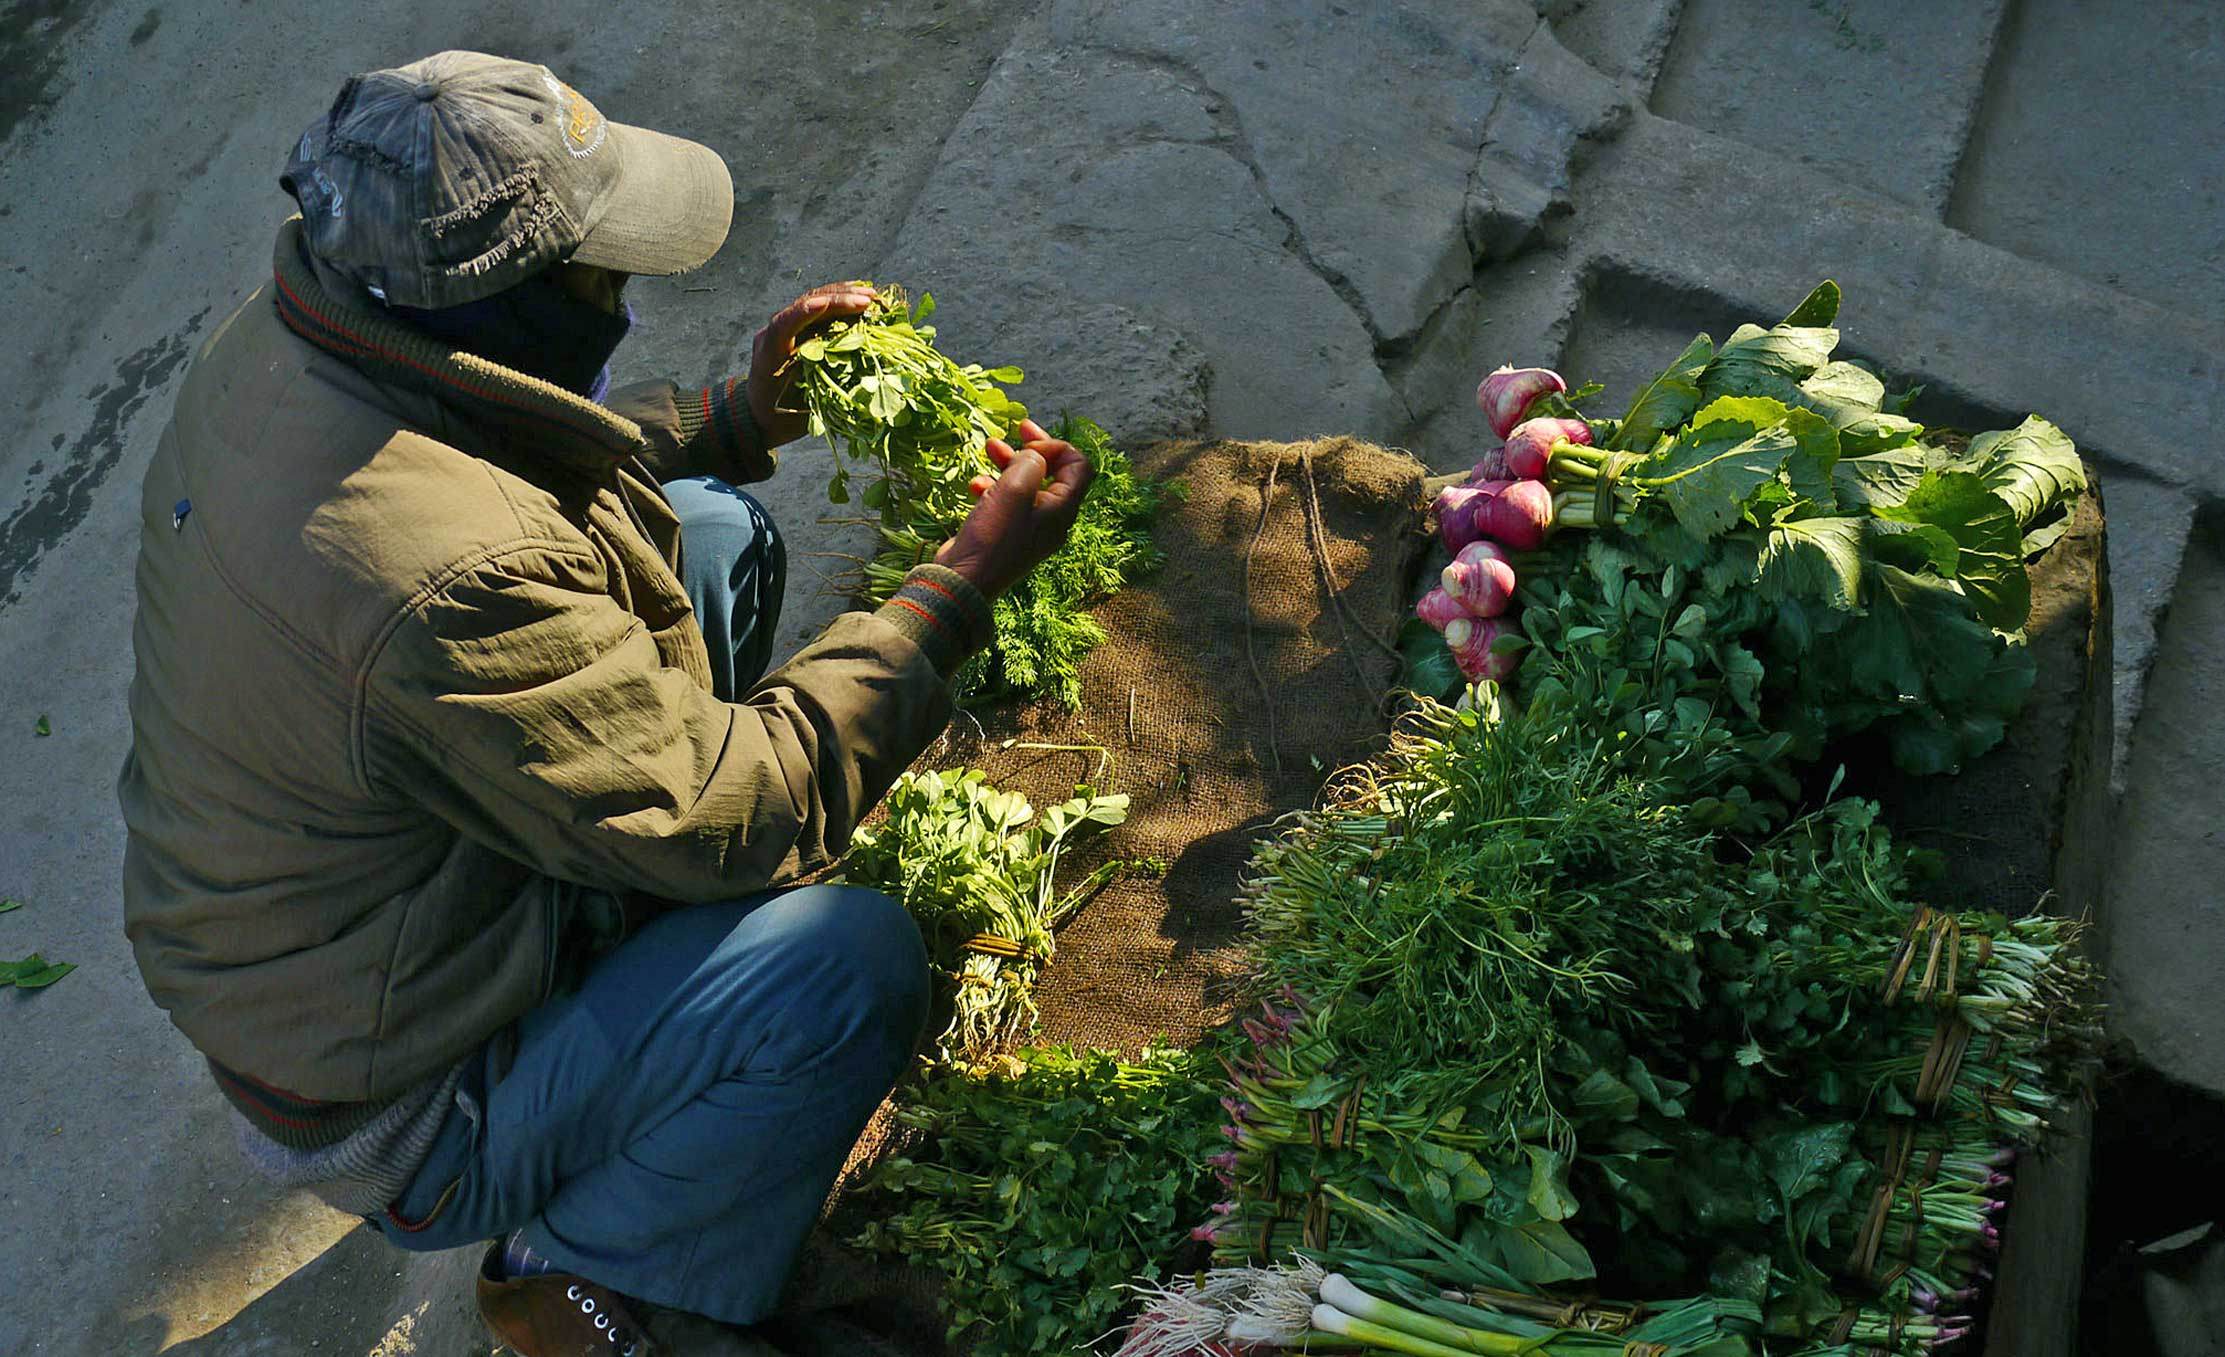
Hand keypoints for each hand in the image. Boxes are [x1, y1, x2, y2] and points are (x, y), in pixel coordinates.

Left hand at [746, 281, 876, 449]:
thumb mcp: (801, 409)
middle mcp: (775, 334)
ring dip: (841, 295)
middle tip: (868, 301)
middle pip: (803, 305)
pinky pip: (816, 308)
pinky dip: (838, 301)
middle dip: (837, 300)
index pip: (783, 324)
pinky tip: (859, 296)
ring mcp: (785, 328)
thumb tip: (862, 378)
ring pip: (811, 301)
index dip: (803, 312)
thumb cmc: (782, 417)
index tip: (826, 303)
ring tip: (871, 295)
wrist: (759, 413)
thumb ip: (825, 390)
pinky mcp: (795, 328)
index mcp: (771, 354)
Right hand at [935, 419, 1094, 598]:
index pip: (1080, 467)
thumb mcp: (1015, 489)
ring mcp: (1028, 528)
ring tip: (988, 447)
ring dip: (1010, 462)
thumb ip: (1031, 462)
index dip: (1059, 447)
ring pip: (1026, 485)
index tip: (1031, 443)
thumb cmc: (993, 535)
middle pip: (1054, 473)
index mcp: (1063, 510)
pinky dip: (993, 487)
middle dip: (1034, 448)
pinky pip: (1006, 502)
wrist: (963, 580)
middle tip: (1017, 427)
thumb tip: (1032, 456)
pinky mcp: (1006, 533)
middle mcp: (1051, 519)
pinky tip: (974, 485)